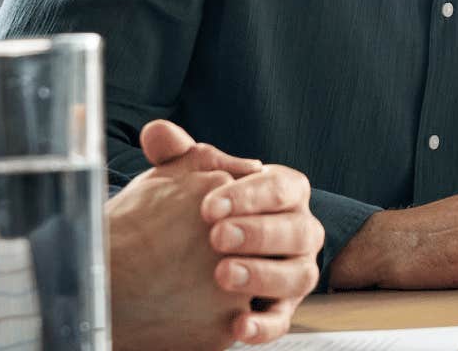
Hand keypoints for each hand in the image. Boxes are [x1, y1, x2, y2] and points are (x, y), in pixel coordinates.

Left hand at [105, 121, 295, 349]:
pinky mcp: (282, 309)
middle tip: (216, 237)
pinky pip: (282, 321)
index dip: (250, 195)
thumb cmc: (205, 212)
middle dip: (258, 233)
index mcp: (285, 193)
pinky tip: (237, 325)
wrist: (197, 257)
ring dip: (263, 276)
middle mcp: (300, 231)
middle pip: (297, 230)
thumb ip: (177, 156)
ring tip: (223, 275)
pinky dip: (263, 326)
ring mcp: (295, 271)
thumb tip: (157, 132)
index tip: (209, 207)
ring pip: (299, 276)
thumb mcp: (191, 181)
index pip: (283, 187)